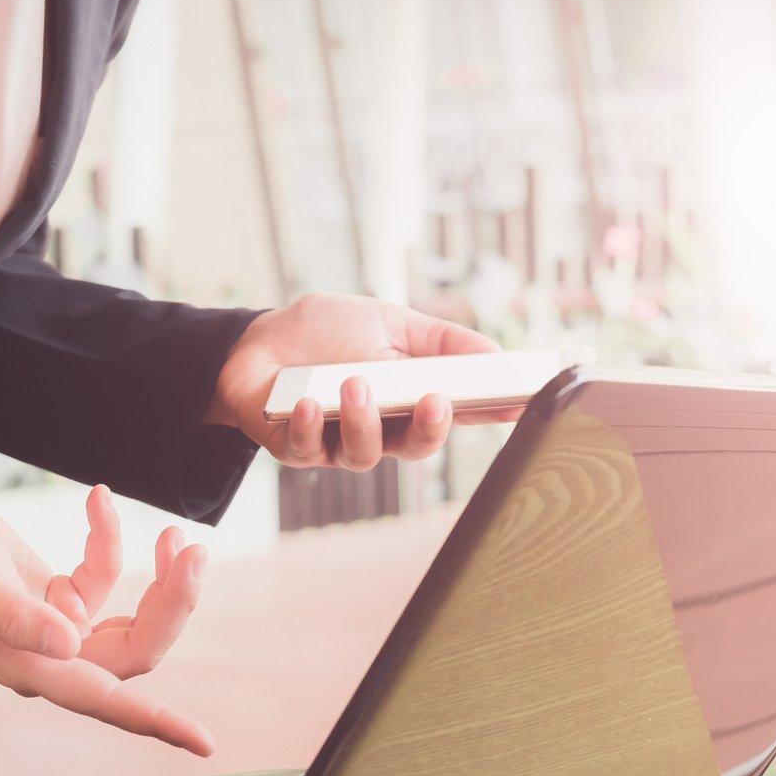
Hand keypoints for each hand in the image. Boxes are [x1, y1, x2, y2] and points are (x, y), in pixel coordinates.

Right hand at [0, 478, 213, 753]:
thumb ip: (18, 616)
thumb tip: (70, 644)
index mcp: (31, 666)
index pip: (107, 698)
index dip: (156, 721)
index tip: (202, 740)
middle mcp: (50, 658)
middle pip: (135, 649)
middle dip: (172, 604)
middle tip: (193, 550)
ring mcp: (57, 631)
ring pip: (133, 622)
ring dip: (160, 581)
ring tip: (176, 536)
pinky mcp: (60, 601)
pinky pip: (104, 578)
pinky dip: (109, 541)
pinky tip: (98, 501)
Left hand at [206, 292, 499, 470]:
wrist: (256, 340)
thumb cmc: (327, 332)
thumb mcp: (390, 321)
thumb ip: (440, 340)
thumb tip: (495, 354)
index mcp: (411, 399)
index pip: (459, 411)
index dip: (491, 413)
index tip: (518, 404)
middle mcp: (382, 428)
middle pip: (418, 446)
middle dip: (430, 427)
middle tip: (434, 400)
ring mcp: (339, 442)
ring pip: (365, 453)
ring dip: (363, 420)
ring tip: (355, 384)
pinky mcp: (297, 448)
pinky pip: (309, 450)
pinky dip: (311, 426)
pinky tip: (309, 403)